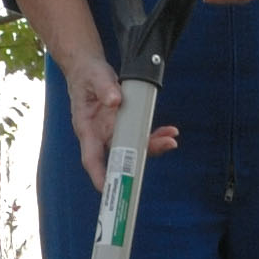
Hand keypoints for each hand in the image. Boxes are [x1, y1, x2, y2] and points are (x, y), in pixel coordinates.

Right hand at [57, 51, 177, 189]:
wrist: (87, 69)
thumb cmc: (87, 76)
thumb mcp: (94, 77)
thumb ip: (104, 87)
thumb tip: (114, 101)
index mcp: (87, 128)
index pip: (91, 158)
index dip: (100, 175)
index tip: (109, 188)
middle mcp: (100, 134)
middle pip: (119, 154)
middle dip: (141, 157)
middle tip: (164, 147)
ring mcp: (112, 131)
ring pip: (133, 146)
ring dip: (153, 145)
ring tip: (171, 140)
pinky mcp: (123, 124)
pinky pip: (139, 134)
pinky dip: (154, 135)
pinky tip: (168, 131)